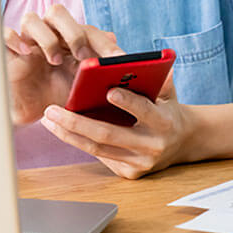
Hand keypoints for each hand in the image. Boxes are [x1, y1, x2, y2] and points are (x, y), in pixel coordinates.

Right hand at [2, 4, 121, 125]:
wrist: (36, 113)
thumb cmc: (62, 96)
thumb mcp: (86, 87)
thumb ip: (101, 72)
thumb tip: (122, 60)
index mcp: (70, 39)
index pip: (88, 29)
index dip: (104, 43)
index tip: (118, 59)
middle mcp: (49, 34)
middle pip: (57, 12)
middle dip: (72, 31)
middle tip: (82, 55)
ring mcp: (27, 42)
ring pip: (31, 19)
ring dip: (46, 37)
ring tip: (54, 60)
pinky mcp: (8, 52)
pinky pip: (5, 34)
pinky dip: (14, 39)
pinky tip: (25, 53)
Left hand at [38, 78, 195, 178]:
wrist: (184, 142)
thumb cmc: (166, 107)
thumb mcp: (167, 90)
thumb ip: (154, 76)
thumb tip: (134, 59)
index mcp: (165, 122)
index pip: (145, 111)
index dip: (128, 102)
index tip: (108, 90)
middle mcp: (152, 146)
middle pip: (108, 134)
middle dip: (76, 122)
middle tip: (52, 110)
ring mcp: (141, 163)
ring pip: (98, 149)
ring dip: (68, 134)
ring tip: (48, 119)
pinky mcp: (130, 174)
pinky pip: (100, 156)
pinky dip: (78, 142)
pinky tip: (61, 129)